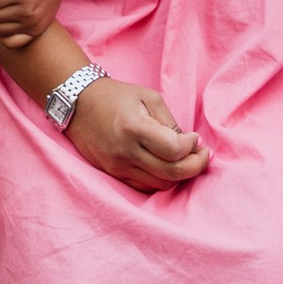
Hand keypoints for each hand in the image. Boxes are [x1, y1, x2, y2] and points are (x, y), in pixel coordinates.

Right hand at [65, 72, 209, 192]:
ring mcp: (117, 167)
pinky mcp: (113, 174)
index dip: (192, 146)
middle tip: (203, 154)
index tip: (195, 138)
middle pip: (171, 174)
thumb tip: (189, 145)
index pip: (174, 150)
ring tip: (186, 159)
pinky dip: (161, 180)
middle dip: (195, 166)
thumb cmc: (117, 96)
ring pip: (159, 185)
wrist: (79, 104)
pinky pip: (144, 187)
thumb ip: (170, 122)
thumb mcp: (149, 97)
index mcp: (135, 128)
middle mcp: (125, 152)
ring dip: (179, 175)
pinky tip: (167, 166)